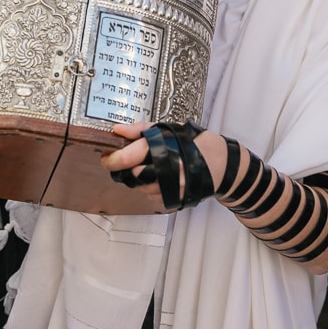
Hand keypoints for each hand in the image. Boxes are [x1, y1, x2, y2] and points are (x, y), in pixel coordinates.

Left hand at [100, 122, 225, 208]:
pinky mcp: (173, 199)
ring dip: (139, 178)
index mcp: (161, 149)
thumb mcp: (168, 128)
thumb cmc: (194, 142)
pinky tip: (161, 176)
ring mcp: (170, 188)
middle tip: (130, 161)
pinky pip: (152, 196)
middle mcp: (165, 170)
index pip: (127, 159)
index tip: (106, 157)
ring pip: (141, 188)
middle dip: (127, 170)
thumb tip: (117, 131)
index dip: (112, 159)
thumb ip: (140, 130)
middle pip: (131, 176)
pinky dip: (151, 186)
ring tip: (151, 166)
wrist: (221, 164)